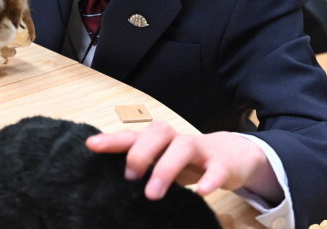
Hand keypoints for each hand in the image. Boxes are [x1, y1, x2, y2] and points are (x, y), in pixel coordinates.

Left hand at [86, 121, 282, 203]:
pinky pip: (217, 169)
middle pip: (157, 132)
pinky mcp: (223, 164)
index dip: (113, 140)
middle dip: (141, 152)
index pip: (133, 136)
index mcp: (160, 142)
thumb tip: (109, 187)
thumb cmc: (190, 162)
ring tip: (153, 193)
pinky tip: (202, 192)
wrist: (235, 156)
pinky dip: (209, 180)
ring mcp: (201, 150)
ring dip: (166, 168)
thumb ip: (143, 171)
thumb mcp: (163, 164)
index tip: (91, 146)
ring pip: (183, 147)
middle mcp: (177, 141)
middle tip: (130, 177)